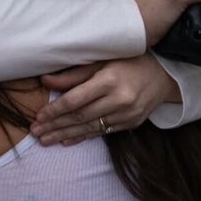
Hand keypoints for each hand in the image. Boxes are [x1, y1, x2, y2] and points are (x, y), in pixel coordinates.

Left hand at [30, 54, 181, 145]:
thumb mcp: (102, 60)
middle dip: (55, 125)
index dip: (55, 109)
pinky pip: (102, 133)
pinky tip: (66, 141)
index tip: (39, 116)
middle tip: (36, 133)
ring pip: (89, 128)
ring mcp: (126, 114)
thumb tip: (45, 80)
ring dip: (65, 134)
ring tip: (45, 140)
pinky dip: (83, 137)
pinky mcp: (131, 123)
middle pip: (80, 116)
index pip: (76, 99)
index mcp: (110, 80)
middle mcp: (119, 100)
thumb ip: (74, 74)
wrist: (164, 75)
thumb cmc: (129, 62)